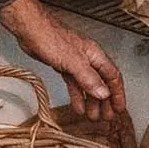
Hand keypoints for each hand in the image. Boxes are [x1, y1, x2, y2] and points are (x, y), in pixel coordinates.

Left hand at [0, 0, 126, 120]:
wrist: (30, 30)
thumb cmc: (50, 37)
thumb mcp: (73, 61)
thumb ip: (89, 78)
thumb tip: (103, 93)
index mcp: (94, 55)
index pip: (112, 76)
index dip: (117, 93)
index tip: (118, 108)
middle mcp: (87, 59)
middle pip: (102, 83)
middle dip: (106, 101)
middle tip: (106, 117)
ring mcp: (75, 63)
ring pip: (88, 85)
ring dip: (91, 101)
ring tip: (93, 116)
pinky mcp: (63, 66)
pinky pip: (74, 84)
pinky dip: (77, 96)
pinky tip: (77, 106)